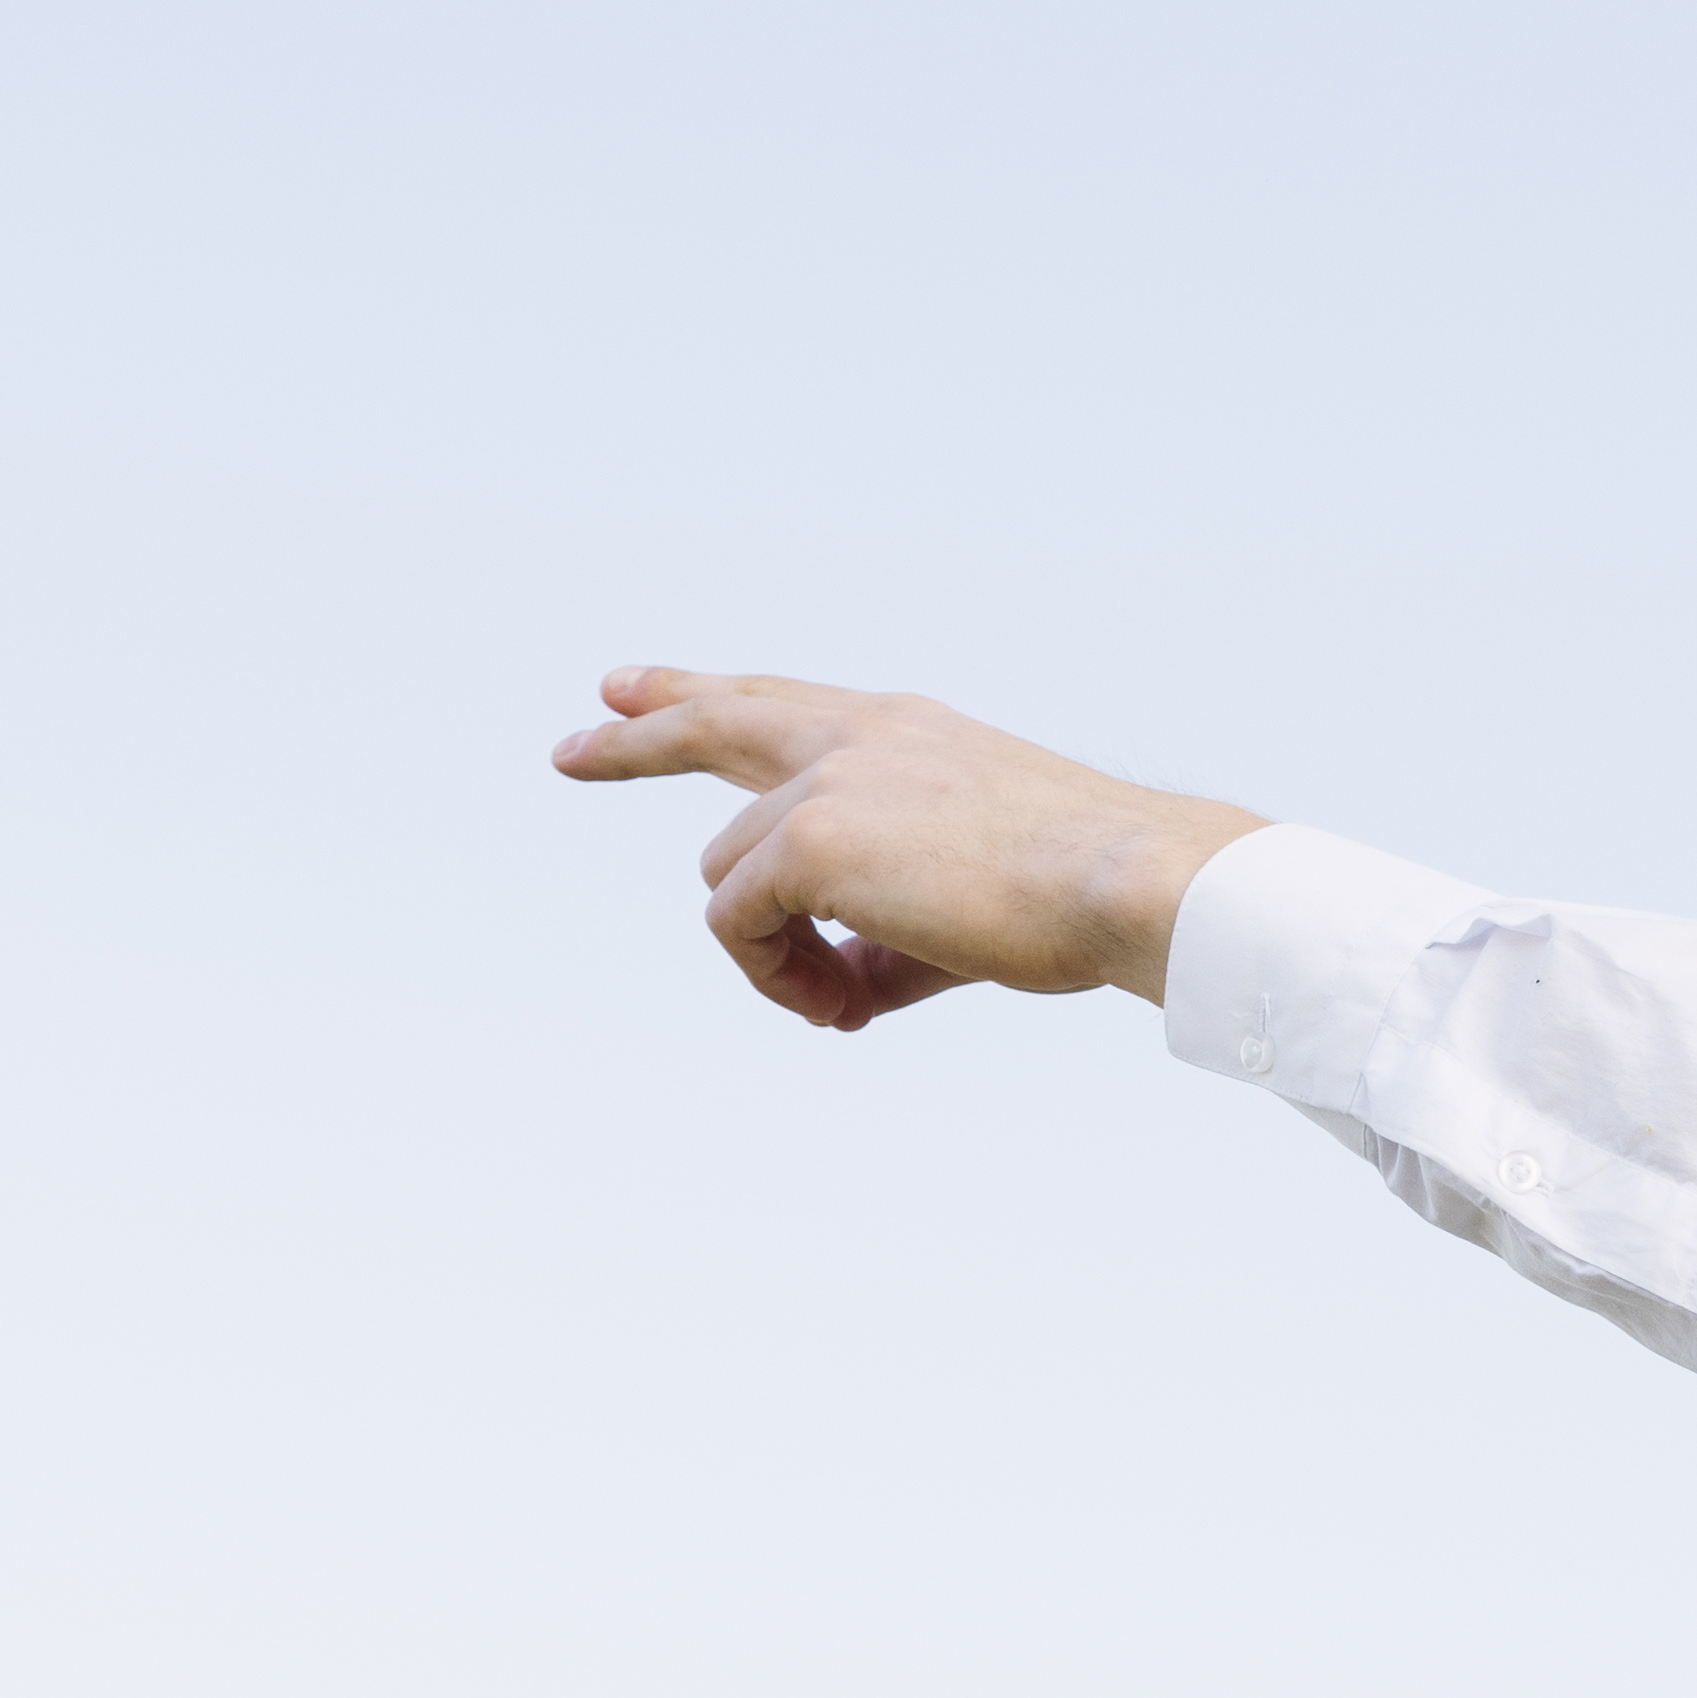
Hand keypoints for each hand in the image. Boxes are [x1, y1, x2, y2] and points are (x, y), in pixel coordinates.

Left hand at [552, 666, 1265, 1032]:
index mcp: (902, 732)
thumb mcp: (969, 907)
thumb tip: (840, 992)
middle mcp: (856, 735)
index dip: (699, 696)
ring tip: (847, 1004)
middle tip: (571, 751)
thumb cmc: (1078, 898)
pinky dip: (778, 978)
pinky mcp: (809, 839)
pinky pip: (740, 925)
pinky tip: (840, 1007)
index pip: (778, 701)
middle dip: (637, 741)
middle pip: (715, 722)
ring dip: (776, 957)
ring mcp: (827, 779)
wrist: (1125, 881)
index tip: (633, 690)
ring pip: (730, 881)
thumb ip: (889, 939)